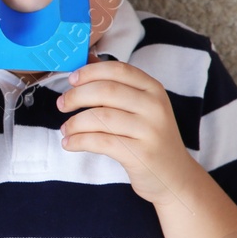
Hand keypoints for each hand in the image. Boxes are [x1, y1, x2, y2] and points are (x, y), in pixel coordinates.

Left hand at [58, 54, 200, 207]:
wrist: (174, 177)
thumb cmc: (149, 138)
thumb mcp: (141, 107)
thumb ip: (116, 85)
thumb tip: (87, 61)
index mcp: (153, 89)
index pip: (118, 69)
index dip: (90, 72)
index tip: (71, 80)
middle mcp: (155, 107)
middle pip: (106, 91)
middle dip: (76, 96)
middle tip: (62, 104)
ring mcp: (150, 131)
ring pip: (101, 117)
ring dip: (74, 123)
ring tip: (65, 129)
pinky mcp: (141, 154)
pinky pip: (101, 142)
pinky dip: (79, 141)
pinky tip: (69, 144)